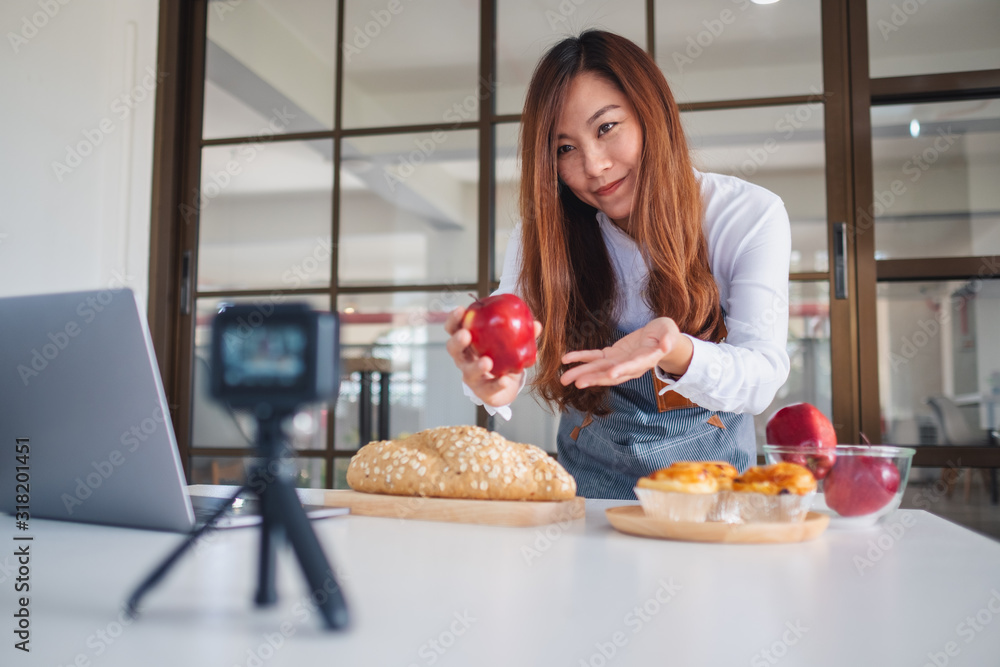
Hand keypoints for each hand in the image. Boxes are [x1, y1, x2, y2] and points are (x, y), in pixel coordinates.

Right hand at [445, 307, 541, 407]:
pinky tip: (505, 381)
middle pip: (453, 349)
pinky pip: (489, 388)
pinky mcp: (482, 390)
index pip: (454, 328)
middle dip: (457, 341)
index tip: (461, 309)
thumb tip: (537, 324)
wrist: (504, 385)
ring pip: (469, 371)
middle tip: (466, 335)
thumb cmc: (501, 356)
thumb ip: (521, 332)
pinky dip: (497, 384)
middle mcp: (464, 358)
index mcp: (467, 342)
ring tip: (486, 362)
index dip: (454, 319)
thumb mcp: (509, 342)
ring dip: (476, 366)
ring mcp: (471, 376)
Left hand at [559, 317, 692, 388]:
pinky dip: (581, 358)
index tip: (611, 373)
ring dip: (582, 373)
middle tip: (576, 382)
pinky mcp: (612, 355)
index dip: (622, 370)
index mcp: (645, 360)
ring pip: (599, 369)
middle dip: (593, 378)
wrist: (660, 338)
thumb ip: (668, 338)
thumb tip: (667, 344)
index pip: (632, 366)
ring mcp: (619, 362)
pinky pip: (594, 357)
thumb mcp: (669, 332)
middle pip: (610, 373)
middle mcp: (629, 366)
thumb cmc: (666, 334)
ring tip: (565, 378)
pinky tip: (567, 360)